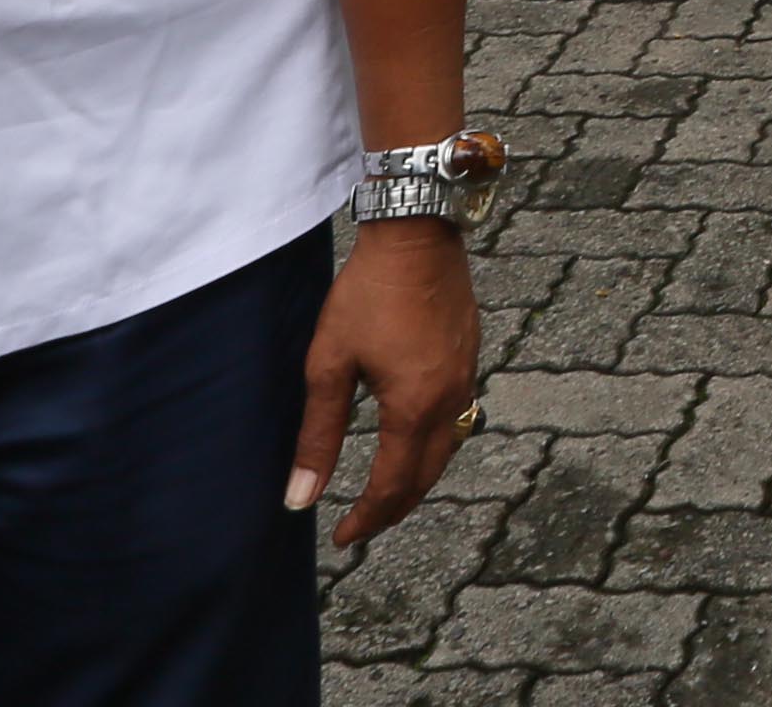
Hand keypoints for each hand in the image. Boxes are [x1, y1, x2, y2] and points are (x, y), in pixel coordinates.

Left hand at [292, 220, 480, 553]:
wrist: (417, 233)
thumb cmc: (368, 293)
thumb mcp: (329, 363)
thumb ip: (319, 435)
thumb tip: (301, 497)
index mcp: (414, 407)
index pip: (393, 486)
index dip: (367, 518)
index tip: (342, 538)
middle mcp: (450, 399)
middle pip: (427, 477)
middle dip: (394, 509)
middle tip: (362, 525)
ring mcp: (466, 376)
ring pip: (448, 450)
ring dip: (417, 479)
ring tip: (386, 492)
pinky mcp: (471, 356)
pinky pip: (459, 418)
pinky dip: (434, 445)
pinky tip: (413, 439)